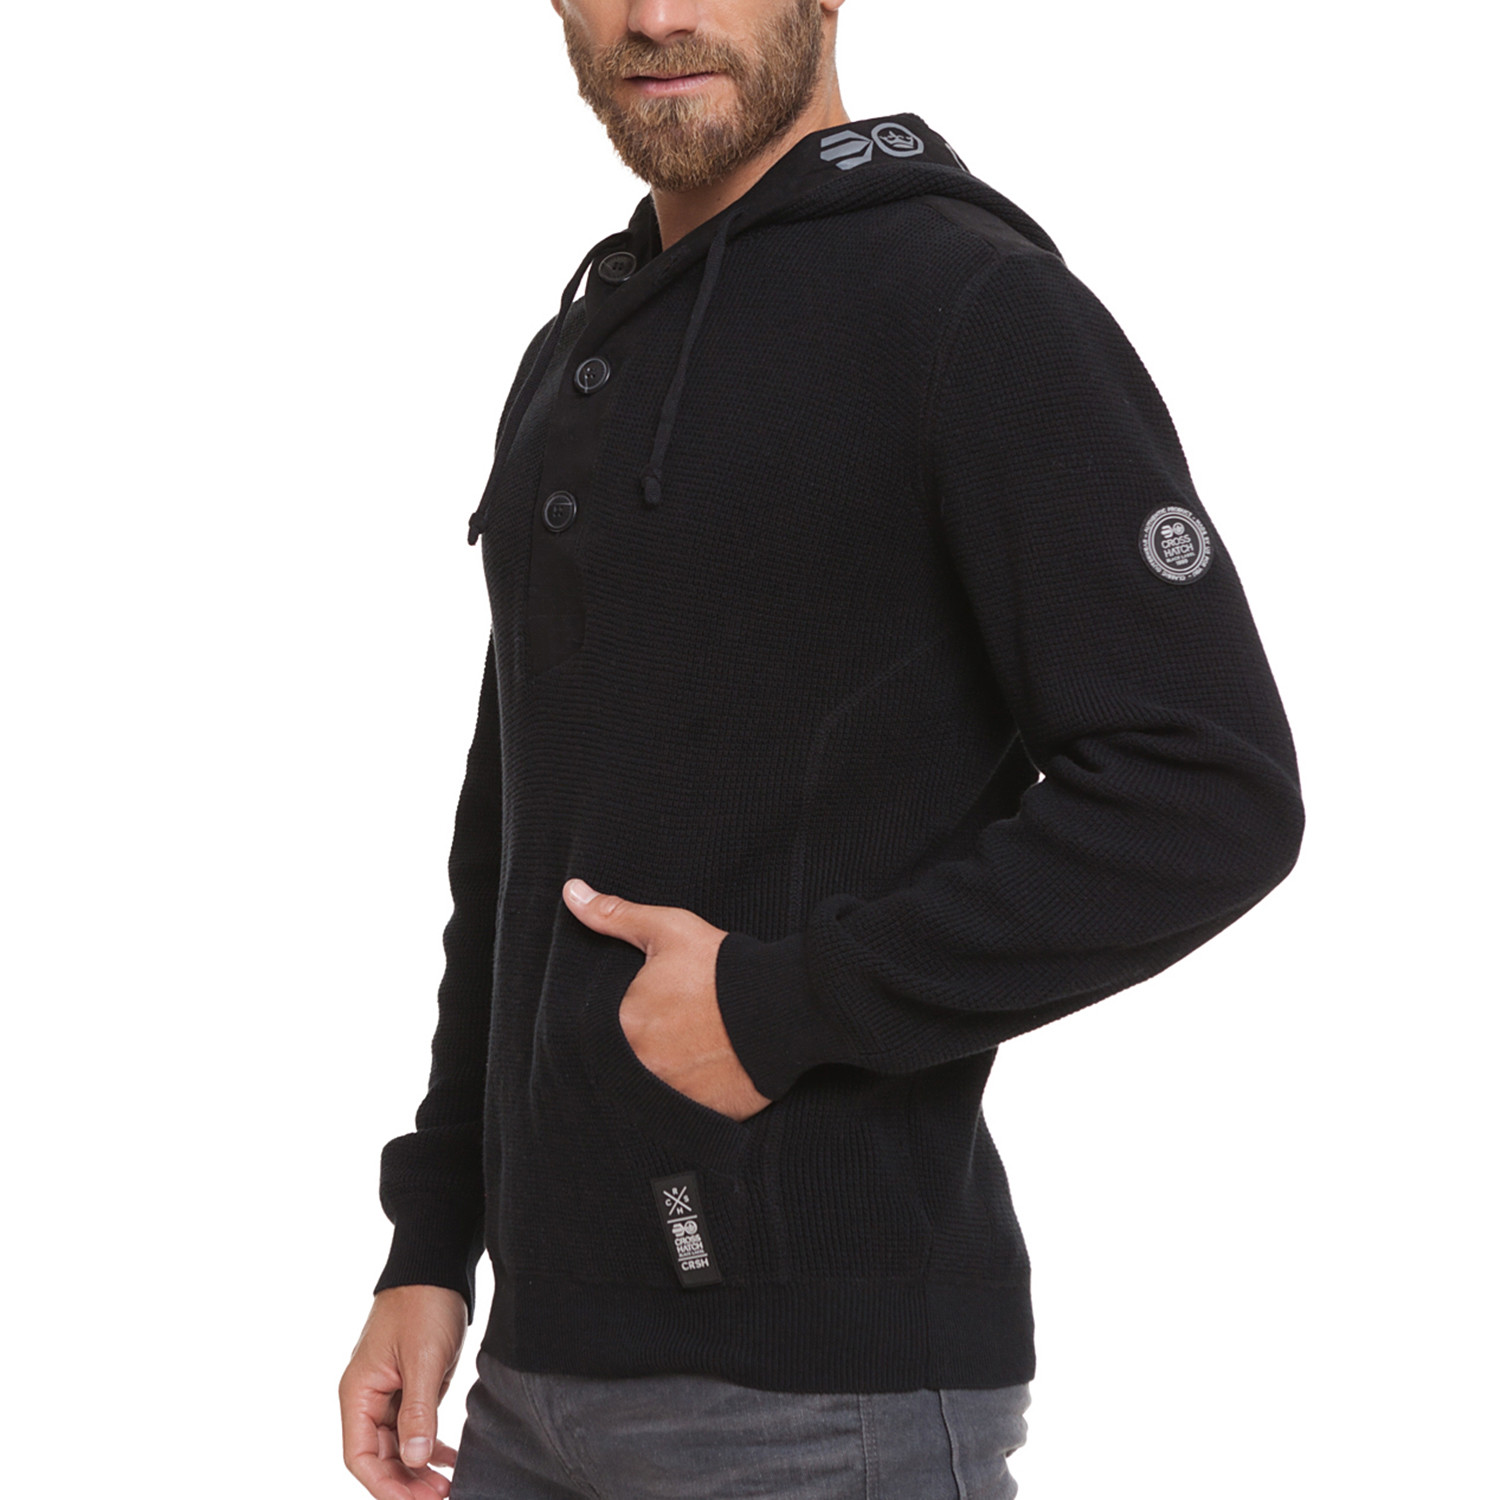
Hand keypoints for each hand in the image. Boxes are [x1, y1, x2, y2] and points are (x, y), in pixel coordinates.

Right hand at [339, 1285, 467, 1499]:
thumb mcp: (424, 1358)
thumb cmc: (424, 1304)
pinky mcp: (409, 1386)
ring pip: (397, 1446)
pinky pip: (413, 1427)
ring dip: (418, 1469)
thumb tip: (414, 1460)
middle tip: (442, 1497)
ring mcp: (389, 1392)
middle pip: (378, 1456)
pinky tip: (449, 1460)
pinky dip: (429, 1445)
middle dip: (406, 1483)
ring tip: (447, 1487)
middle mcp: (367, 1396)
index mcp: (359, 1391)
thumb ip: (419, 1409)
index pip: (360, 1456)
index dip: (385, 1485)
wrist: (437, 1267)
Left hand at [563, 878, 772, 1121]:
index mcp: (625, 1025)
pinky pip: (688, 1110)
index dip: (623, 1024)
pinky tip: (708, 1072)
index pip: (600, 1034)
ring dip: (665, 1075)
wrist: (786, 1002)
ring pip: (655, 1090)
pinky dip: (694, 1095)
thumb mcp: (668, 930)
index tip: (647, 1014)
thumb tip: (572, 892)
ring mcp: (674, 1095)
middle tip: (672, 1033)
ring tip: (689, 1052)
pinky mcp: (707, 1115)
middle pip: (627, 1064)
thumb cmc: (723, 965)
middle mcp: (642, 1068)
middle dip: (643, 1051)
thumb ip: (615, 916)